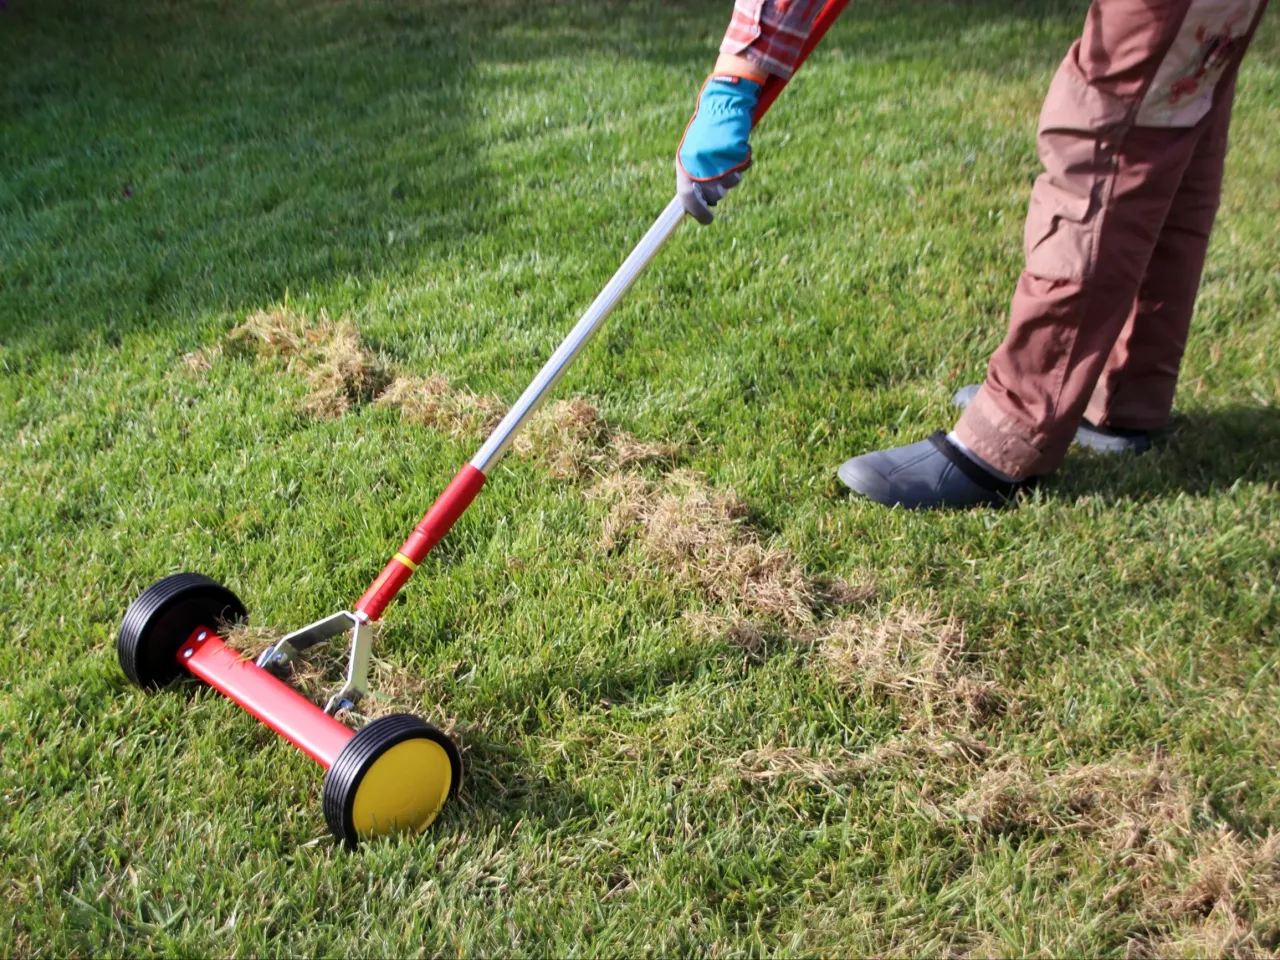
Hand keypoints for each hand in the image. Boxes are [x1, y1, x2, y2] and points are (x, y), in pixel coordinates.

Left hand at [676, 73, 760, 223]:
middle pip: (712, 195)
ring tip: (727, 158)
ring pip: (730, 183)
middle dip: (718, 192)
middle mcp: (700, 163)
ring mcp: (719, 158)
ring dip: (732, 177)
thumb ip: (692, 179)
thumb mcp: (692, 154)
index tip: (708, 219)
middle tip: (719, 178)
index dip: (698, 213)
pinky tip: (736, 149)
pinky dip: (743, 163)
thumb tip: (693, 208)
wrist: (722, 103)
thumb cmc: (706, 131)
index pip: (687, 198)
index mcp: (685, 164)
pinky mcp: (736, 151)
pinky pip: (743, 169)